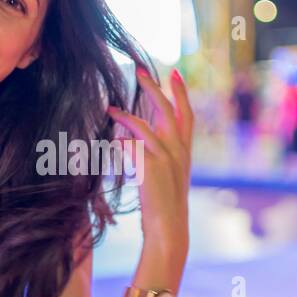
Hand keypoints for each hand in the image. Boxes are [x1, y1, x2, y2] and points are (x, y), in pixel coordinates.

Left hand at [106, 67, 193, 259]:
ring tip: (109, 108)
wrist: (168, 227)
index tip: (175, 73)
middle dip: (154, 87)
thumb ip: (154, 153)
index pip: (187, 114)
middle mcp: (179, 151)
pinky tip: (113, 143)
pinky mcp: (151, 168)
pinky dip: (121, 142)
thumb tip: (127, 138)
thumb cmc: (163, 203)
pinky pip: (131, 146)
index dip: (181, 93)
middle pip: (167, 110)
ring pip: (143, 126)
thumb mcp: (166, 174)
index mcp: (185, 150)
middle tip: (139, 69)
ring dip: (124, 115)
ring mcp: (166, 158)